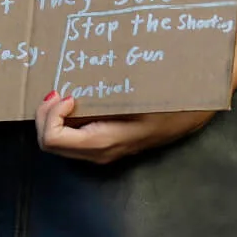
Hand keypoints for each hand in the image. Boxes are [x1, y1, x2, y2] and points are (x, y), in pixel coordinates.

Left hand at [34, 92, 212, 163]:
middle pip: (49, 144)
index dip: (50, 114)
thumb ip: (104, 92)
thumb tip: (71, 84)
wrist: (192, 113)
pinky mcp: (105, 145)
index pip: (53, 139)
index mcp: (104, 142)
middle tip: (58, 90)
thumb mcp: (137, 94)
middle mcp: (99, 153)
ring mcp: (102, 152)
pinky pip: (72, 138)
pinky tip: (76, 100)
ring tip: (65, 93)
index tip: (67, 93)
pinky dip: (64, 119)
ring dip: (53, 117)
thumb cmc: (167, 100)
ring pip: (59, 143)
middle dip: (45, 116)